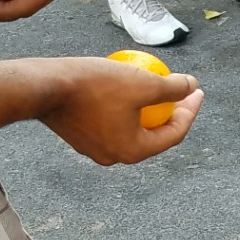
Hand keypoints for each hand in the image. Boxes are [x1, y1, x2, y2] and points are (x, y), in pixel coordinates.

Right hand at [38, 58, 202, 165]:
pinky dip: (124, 108)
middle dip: (171, 112)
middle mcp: (114, 156)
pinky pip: (111, 122)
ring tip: (156, 88)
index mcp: (133, 150)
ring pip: (131, 128)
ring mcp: (94, 148)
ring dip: (147, 110)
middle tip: (182, 91)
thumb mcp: (142, 83)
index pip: (174, 133)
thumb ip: (172, 89)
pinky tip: (126, 86)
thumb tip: (192, 86)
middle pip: (154, 134)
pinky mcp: (79, 135)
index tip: (197, 90)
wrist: (43, 87)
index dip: (190, 110)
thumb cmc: (94, 86)